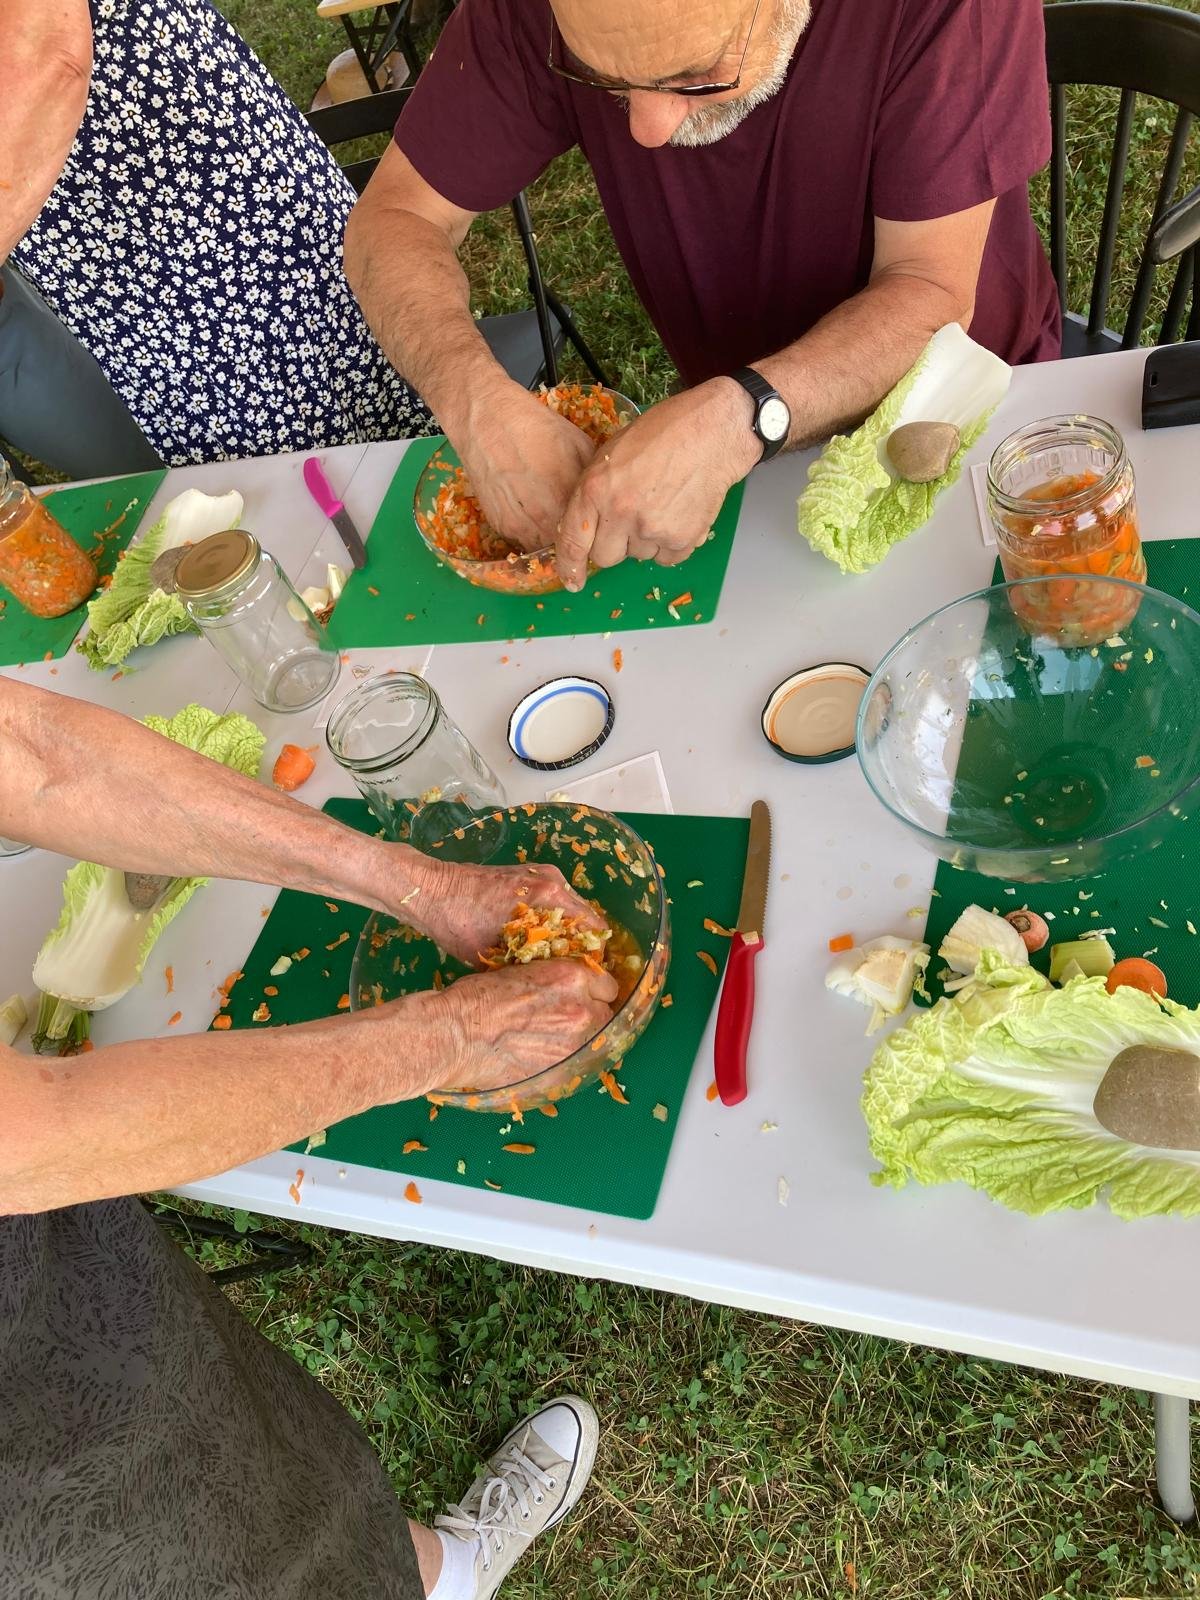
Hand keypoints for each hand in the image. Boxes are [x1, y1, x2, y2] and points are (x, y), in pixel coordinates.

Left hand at [413, 859, 607, 968]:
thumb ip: (528, 966)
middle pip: (585, 918)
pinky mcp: (529, 872)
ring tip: (554, 957)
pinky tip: (537, 939)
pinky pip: (554, 900)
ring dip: (566, 931)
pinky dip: (551, 919)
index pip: (592, 929)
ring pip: (570, 909)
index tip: (585, 976)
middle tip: (570, 971)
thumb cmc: (457, 925)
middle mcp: (552, 880)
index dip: (592, 956)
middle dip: (580, 945)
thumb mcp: (493, 956)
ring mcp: (541, 873)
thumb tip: (552, 982)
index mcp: (548, 897)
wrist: (429, 890)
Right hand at [424, 959, 618, 1093]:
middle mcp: (582, 1009)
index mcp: (572, 977)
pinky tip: (545, 1058)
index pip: (607, 985)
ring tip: (554, 1042)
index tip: (583, 997)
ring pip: (596, 1042)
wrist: (457, 1033)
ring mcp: (575, 1043)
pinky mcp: (564, 1070)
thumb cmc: (477, 998)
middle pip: (605, 1015)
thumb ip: (554, 982)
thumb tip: (564, 991)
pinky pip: (579, 1065)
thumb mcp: (522, 970)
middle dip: (590, 1016)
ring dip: (581, 1040)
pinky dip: (568, 1062)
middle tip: (566, 1021)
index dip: (593, 992)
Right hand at [455, 381, 594, 552]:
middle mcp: (542, 515)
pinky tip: (534, 513)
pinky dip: (531, 532)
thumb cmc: (534, 425)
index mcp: (566, 495)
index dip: (593, 530)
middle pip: (565, 544)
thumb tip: (604, 494)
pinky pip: (522, 540)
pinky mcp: (500, 524)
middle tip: (577, 526)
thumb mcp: (577, 443)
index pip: (588, 531)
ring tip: (554, 520)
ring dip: (550, 539)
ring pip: (543, 547)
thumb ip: (592, 475)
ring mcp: (518, 523)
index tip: (596, 525)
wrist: (485, 419)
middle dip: (573, 538)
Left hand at [554, 380, 760, 590]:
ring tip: (661, 505)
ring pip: (638, 556)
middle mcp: (621, 512)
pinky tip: (677, 514)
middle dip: (615, 544)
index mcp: (596, 488)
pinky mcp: (681, 539)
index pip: (573, 541)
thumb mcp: (612, 453)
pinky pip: (666, 559)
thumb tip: (585, 527)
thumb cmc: (663, 434)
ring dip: (645, 541)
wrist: (711, 433)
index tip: (572, 581)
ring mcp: (652, 528)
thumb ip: (594, 491)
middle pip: (606, 557)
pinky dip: (670, 544)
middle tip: (631, 518)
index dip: (570, 566)